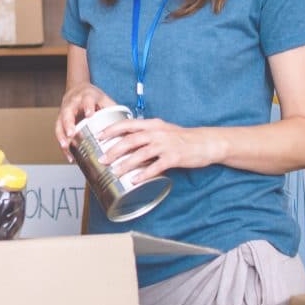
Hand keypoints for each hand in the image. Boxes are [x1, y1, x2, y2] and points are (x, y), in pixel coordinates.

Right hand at [55, 83, 117, 160]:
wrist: (76, 88)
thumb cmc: (91, 96)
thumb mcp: (103, 98)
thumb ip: (113, 109)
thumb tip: (130, 122)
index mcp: (86, 96)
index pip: (86, 100)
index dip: (88, 107)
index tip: (89, 114)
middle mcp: (72, 103)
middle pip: (67, 112)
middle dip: (68, 124)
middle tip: (71, 134)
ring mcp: (64, 111)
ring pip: (59, 123)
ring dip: (61, 136)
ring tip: (66, 146)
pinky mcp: (60, 120)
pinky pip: (59, 132)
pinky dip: (62, 144)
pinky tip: (68, 154)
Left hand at [98, 118, 221, 181]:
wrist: (206, 142)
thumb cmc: (182, 138)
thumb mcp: (163, 130)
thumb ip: (146, 133)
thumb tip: (126, 141)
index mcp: (152, 125)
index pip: (127, 124)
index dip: (111, 129)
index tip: (98, 136)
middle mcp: (157, 133)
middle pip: (130, 140)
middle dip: (113, 150)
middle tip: (101, 159)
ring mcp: (166, 145)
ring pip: (140, 153)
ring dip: (125, 163)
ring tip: (114, 171)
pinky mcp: (174, 158)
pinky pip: (156, 167)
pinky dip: (144, 174)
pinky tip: (134, 180)